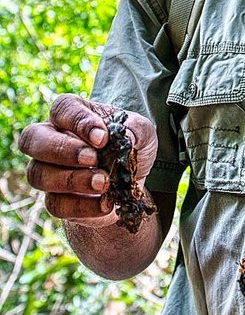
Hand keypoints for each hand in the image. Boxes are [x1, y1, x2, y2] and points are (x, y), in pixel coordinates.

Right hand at [18, 94, 157, 226]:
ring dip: (72, 179)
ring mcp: (48, 171)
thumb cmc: (130, 148)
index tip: (102, 137)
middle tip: (93, 159)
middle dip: (62, 150)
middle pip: (32, 139)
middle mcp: (51, 139)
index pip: (62, 108)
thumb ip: (136, 129)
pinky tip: (105, 203)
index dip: (78, 121)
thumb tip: (126, 137)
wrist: (132, 184)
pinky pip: (55, 205)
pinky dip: (82, 206)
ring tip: (103, 183)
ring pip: (38, 174)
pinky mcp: (55, 200)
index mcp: (72, 114)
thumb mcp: (142, 132)